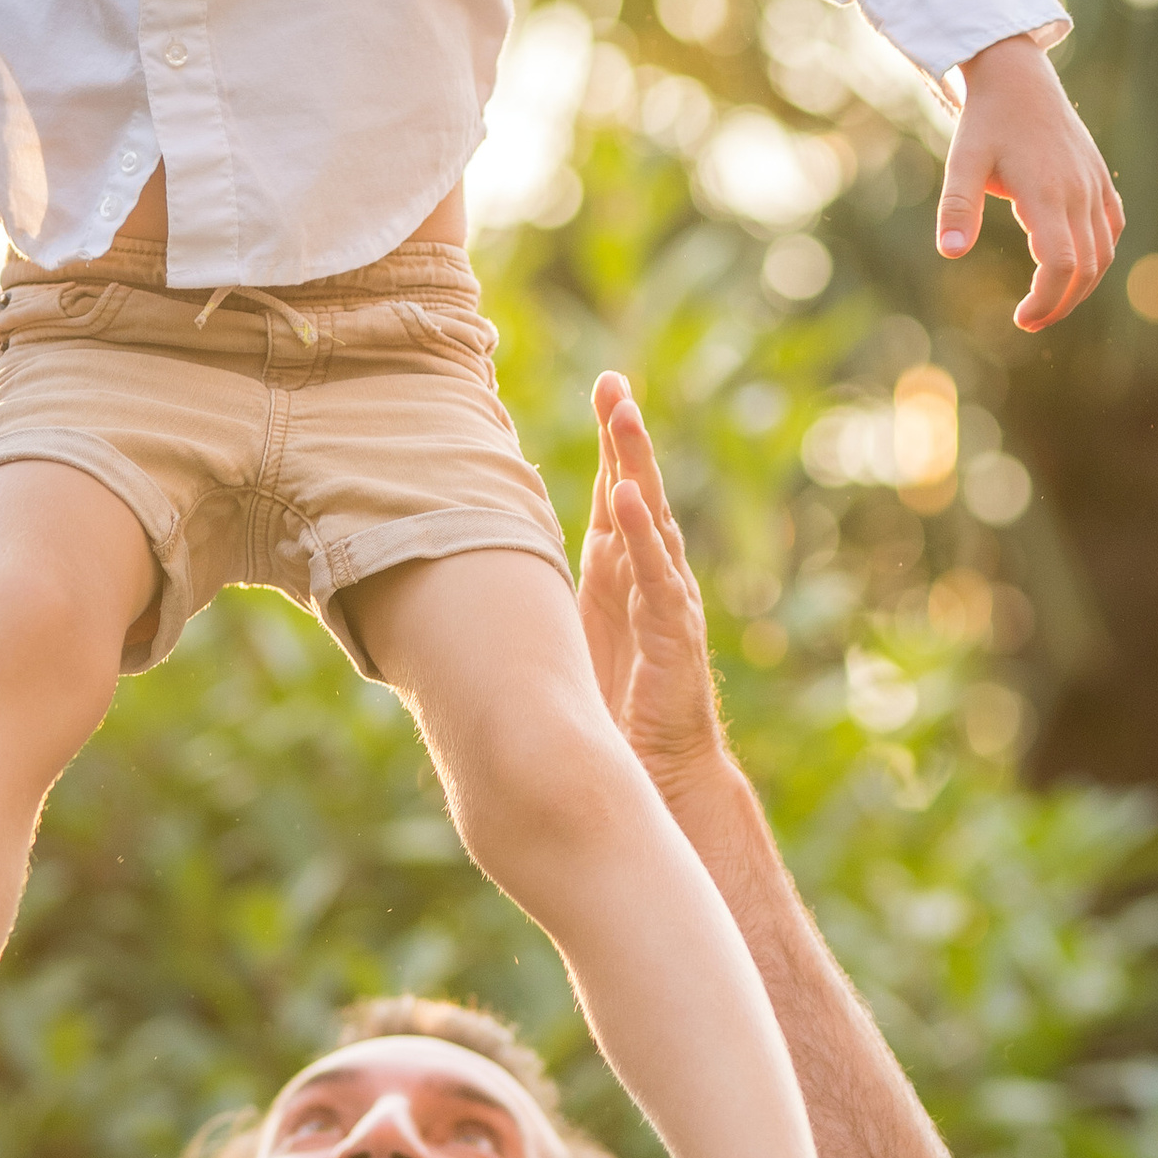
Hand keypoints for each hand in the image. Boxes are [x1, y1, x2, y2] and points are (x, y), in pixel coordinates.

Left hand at [577, 375, 728, 805]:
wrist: (655, 774)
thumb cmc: (612, 711)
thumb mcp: (568, 640)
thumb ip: (545, 599)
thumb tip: (483, 565)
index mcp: (624, 576)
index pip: (620, 495)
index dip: (613, 444)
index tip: (605, 389)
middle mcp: (650, 580)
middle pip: (640, 493)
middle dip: (626, 437)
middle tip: (614, 384)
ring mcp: (667, 603)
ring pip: (655, 522)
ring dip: (638, 468)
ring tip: (623, 418)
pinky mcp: (674, 636)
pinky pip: (659, 577)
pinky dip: (645, 536)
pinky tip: (629, 498)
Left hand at [937, 36, 1123, 332]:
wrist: (1018, 78)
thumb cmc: (986, 122)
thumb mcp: (962, 162)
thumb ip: (955, 208)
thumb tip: (949, 253)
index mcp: (1046, 193)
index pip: (1060, 264)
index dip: (1045, 300)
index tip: (1022, 318)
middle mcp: (1078, 192)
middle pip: (1086, 268)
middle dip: (1061, 304)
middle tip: (1030, 322)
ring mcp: (1094, 185)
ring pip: (1104, 252)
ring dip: (1082, 286)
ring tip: (1051, 304)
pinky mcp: (1099, 178)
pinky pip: (1112, 227)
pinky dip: (1100, 255)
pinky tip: (1077, 268)